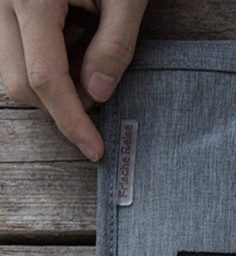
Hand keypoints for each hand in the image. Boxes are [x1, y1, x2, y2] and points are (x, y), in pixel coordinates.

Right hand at [0, 0, 147, 160]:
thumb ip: (114, 46)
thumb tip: (97, 96)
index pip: (45, 81)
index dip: (72, 122)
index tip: (95, 150)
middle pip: (19, 84)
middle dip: (61, 100)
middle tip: (99, 77)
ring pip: (12, 69)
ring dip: (53, 78)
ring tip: (86, 41)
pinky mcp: (0, 3)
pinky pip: (14, 48)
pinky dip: (45, 56)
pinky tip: (71, 30)